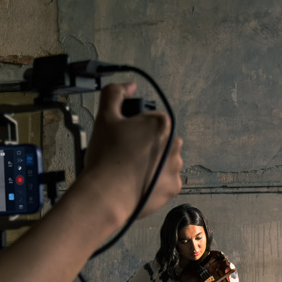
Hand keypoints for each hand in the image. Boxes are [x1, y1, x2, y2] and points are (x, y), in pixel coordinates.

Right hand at [81, 82, 182, 221]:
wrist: (106, 195)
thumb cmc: (106, 156)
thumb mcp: (105, 117)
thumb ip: (115, 93)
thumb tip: (130, 86)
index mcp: (162, 123)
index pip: (151, 121)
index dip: (134, 129)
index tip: (122, 139)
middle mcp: (175, 144)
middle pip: (159, 141)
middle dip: (145, 147)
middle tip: (123, 156)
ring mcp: (176, 168)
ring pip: (162, 162)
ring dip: (151, 165)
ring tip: (128, 173)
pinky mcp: (173, 188)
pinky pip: (164, 182)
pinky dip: (153, 183)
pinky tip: (137, 184)